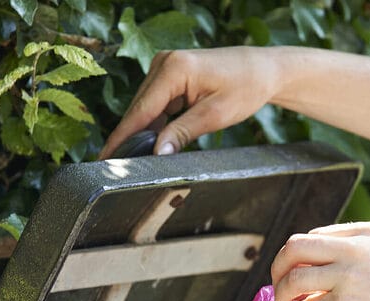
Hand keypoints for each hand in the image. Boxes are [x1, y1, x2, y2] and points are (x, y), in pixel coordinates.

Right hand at [98, 47, 281, 158]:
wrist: (264, 70)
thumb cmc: (246, 87)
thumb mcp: (215, 115)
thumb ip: (182, 133)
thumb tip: (156, 154)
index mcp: (174, 68)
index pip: (141, 110)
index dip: (122, 137)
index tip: (105, 158)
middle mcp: (163, 62)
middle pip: (138, 109)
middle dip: (130, 138)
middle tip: (118, 169)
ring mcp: (164, 66)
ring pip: (145, 108)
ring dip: (142, 132)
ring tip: (132, 160)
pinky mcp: (169, 74)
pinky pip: (155, 104)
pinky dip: (154, 123)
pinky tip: (151, 143)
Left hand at [271, 222, 369, 300]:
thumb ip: (352, 254)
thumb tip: (306, 267)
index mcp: (367, 233)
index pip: (315, 235)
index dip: (299, 256)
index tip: (295, 272)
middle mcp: (355, 248)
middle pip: (295, 246)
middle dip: (279, 266)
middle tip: (279, 285)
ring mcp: (348, 275)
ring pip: (293, 276)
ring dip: (282, 292)